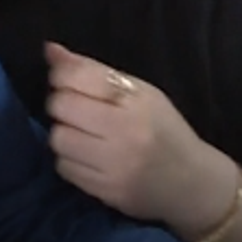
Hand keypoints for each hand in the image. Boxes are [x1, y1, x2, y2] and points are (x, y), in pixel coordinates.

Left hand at [43, 42, 234, 232]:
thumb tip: (49, 50)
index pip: (78, 75)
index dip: (60, 74)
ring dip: (64, 133)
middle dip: (62, 104)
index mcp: (136, 100)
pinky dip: (70, 160)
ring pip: (58, 139)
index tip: (64, 79)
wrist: (192, 183)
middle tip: (77, 110)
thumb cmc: (164, 130)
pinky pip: (64, 168)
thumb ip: (93, 71)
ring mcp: (115, 165)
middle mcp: (125, 132)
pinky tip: (88, 157)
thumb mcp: (140, 92)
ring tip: (83, 134)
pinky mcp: (107, 191)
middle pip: (62, 106)